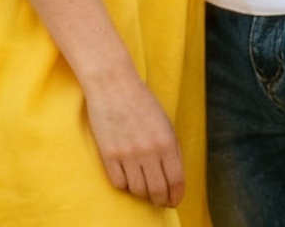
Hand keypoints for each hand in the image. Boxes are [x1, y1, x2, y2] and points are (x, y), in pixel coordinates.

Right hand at [84, 71, 184, 207]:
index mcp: (167, 142)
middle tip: (159, 200)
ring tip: (142, 185)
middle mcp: (148, 150)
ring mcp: (127, 153)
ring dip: (142, 192)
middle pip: (158, 190)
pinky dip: (124, 184)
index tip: (174, 200)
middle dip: (160, 199)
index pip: (176, 181)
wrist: (113, 84)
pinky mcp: (108, 154)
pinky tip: (127, 176)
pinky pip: (118, 183)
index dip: (176, 196)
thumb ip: (171, 149)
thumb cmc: (141, 101)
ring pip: (137, 190)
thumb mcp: (165, 123)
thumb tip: (173, 176)